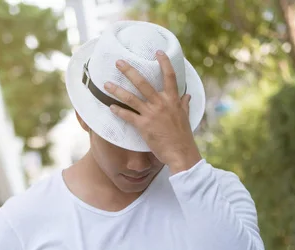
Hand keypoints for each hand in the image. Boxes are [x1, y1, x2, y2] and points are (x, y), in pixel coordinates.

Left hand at [103, 51, 201, 173]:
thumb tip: (188, 96)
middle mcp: (161, 103)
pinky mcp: (144, 126)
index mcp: (173, 100)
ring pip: (131, 98)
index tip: (157, 51)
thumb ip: (184, 105)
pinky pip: (128, 116)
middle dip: (129, 71)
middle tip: (118, 62)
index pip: (170, 76)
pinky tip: (110, 107)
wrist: (180, 153)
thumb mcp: (186, 117)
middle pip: (143, 83)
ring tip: (106, 84)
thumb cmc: (183, 137)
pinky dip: (118, 111)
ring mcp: (151, 114)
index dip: (164, 62)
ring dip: (117, 90)